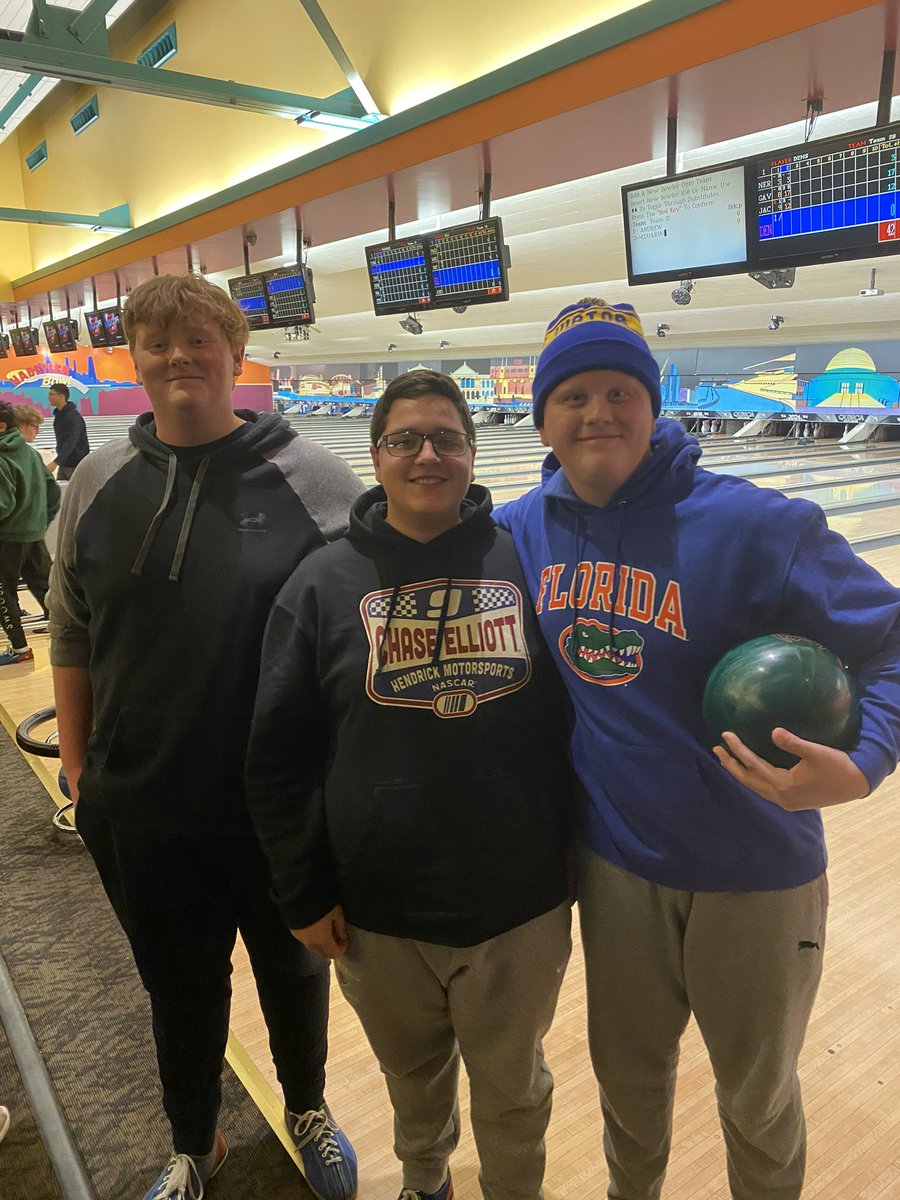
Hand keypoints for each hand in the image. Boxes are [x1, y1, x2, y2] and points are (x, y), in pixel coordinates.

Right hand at [291, 905, 348, 958]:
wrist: (297, 895)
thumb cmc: (321, 903)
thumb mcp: (336, 912)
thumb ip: (341, 927)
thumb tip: (343, 938)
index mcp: (323, 940)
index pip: (335, 953)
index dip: (342, 948)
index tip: (345, 940)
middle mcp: (311, 943)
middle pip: (323, 954)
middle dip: (332, 949)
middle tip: (337, 939)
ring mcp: (301, 939)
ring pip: (314, 949)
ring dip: (322, 945)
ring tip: (327, 932)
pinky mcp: (294, 932)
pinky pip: (306, 941)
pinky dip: (313, 939)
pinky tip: (316, 928)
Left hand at [713, 728, 869, 810]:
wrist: (856, 784)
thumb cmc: (838, 767)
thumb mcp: (817, 752)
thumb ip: (794, 743)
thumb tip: (773, 731)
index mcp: (783, 786)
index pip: (753, 765)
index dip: (738, 749)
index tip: (725, 734)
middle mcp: (780, 797)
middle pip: (748, 780)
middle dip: (731, 764)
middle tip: (716, 748)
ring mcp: (786, 801)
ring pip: (755, 787)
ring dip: (740, 772)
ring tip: (727, 759)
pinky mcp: (792, 801)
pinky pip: (764, 789)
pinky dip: (753, 779)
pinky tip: (750, 771)